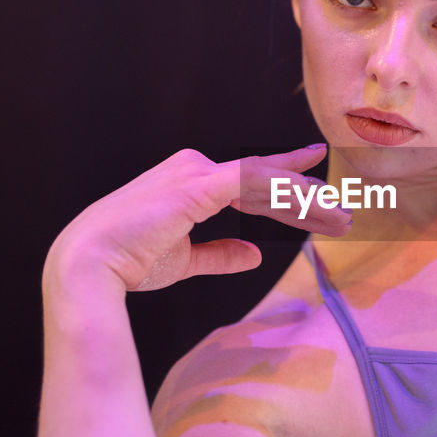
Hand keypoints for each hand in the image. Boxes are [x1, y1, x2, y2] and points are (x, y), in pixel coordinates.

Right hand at [45, 144, 348, 293]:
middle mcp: (196, 168)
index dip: (289, 177)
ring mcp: (198, 174)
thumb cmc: (127, 261)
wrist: (89, 267)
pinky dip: (287, 197)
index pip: (251, 178)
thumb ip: (220, 254)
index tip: (319, 175)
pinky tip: (315, 208)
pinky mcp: (200, 186)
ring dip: (308, 203)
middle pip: (266, 181)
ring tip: (343, 219)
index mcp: (191, 181)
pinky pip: (256, 187)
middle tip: (346, 215)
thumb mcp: (184, 260)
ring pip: (268, 183)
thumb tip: (252, 254)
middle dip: (308, 200)